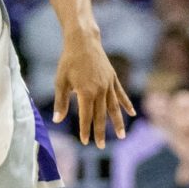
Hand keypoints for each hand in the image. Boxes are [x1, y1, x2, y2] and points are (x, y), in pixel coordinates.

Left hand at [53, 30, 135, 146]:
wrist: (83, 41)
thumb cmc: (68, 61)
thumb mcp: (60, 81)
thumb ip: (60, 102)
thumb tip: (56, 120)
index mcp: (86, 92)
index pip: (86, 116)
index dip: (85, 130)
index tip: (85, 142)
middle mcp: (100, 90)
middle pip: (101, 116)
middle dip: (100, 132)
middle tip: (100, 146)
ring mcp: (108, 84)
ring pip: (114, 108)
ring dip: (118, 123)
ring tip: (121, 136)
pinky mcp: (113, 78)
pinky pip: (121, 94)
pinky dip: (126, 104)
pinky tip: (132, 113)